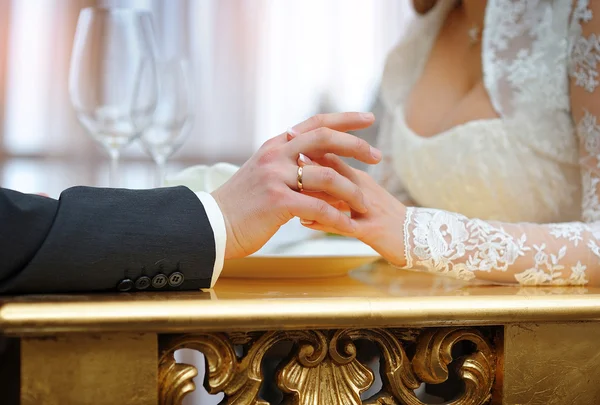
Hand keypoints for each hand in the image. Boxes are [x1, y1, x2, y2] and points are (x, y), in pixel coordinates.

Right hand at [211, 112, 380, 258]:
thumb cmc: (243, 206)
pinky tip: (348, 226)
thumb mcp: (266, 176)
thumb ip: (292, 169)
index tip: (369, 119)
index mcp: (275, 146)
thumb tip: (326, 172)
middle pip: (325, 139)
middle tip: (378, 157)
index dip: (344, 119)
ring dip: (352, 191)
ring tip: (366, 204)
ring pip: (328, 177)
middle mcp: (276, 155)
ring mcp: (276, 177)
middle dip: (356, 146)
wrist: (213, 226)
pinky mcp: (277, 202)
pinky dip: (337, 218)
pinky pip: (318, 208)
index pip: (315, 123)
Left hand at [287, 133, 406, 265]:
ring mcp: (368, 208)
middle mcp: (363, 188)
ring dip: (314, 191)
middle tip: (282, 158)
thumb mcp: (358, 198)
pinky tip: (305, 222)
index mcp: (358, 178)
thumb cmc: (382, 219)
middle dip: (307, 164)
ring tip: (290, 189)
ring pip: (339, 195)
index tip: (284, 141)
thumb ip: (335, 186)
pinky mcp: (373, 230)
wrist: (417, 240)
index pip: (331, 156)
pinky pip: (346, 225)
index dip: (307, 149)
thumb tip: (307, 174)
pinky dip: (324, 223)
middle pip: (333, 170)